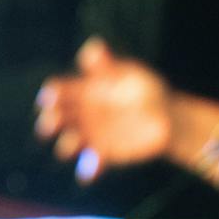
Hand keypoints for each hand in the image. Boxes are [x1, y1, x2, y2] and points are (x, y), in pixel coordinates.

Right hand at [36, 37, 171, 182]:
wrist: (167, 118)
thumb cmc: (146, 90)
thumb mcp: (130, 74)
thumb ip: (109, 65)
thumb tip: (93, 47)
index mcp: (83, 91)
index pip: (60, 92)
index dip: (52, 94)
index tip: (50, 97)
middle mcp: (81, 115)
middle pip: (58, 118)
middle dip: (51, 121)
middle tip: (51, 123)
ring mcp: (90, 136)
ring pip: (69, 143)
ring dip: (67, 145)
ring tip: (72, 144)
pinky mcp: (103, 155)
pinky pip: (90, 166)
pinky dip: (88, 170)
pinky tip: (90, 171)